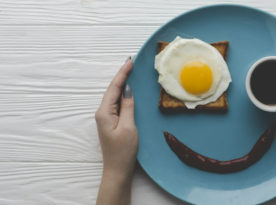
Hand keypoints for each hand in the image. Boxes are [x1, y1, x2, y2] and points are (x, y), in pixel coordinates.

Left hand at [95, 58, 137, 204]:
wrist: (117, 169)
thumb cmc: (123, 151)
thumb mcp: (129, 127)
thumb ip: (128, 107)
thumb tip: (128, 90)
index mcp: (104, 112)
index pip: (114, 88)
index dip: (122, 74)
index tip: (129, 61)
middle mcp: (102, 112)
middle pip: (112, 90)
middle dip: (122, 76)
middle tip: (131, 63)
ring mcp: (106, 117)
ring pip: (114, 96)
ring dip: (122, 84)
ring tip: (131, 72)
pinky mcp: (111, 122)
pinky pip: (117, 104)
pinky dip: (123, 95)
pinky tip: (129, 90)